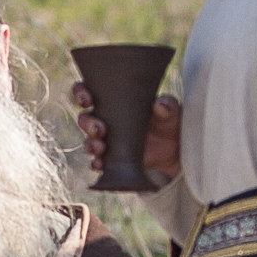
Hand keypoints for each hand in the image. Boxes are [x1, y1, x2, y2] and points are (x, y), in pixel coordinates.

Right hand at [70, 82, 185, 190]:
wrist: (175, 150)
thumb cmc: (169, 121)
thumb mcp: (171, 110)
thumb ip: (166, 105)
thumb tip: (159, 105)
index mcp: (113, 101)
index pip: (88, 92)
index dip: (81, 93)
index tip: (86, 99)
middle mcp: (105, 120)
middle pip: (84, 119)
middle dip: (87, 124)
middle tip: (100, 129)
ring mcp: (107, 141)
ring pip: (89, 141)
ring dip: (90, 144)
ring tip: (100, 147)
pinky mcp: (112, 160)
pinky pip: (98, 162)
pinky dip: (97, 163)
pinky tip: (101, 163)